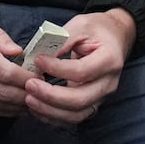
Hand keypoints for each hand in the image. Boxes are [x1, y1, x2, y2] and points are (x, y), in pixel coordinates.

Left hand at [26, 9, 135, 125]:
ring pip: (76, 115)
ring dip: (50, 111)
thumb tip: (41, 56)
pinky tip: (37, 107)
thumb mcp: (81, 25)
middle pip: (79, 100)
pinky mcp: (92, 103)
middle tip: (29, 85)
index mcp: (109, 60)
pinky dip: (53, 117)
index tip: (37, 60)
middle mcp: (108, 83)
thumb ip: (62, 39)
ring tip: (29, 99)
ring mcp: (101, 96)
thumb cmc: (97, 29)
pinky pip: (73, 118)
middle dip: (50, 96)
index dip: (57, 69)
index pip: (81, 71)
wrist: (115, 38)